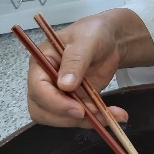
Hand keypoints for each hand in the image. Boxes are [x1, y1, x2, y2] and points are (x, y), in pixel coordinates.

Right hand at [26, 9, 153, 127]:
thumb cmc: (94, 32)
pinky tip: (115, 115)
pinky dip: (96, 120)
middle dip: (66, 117)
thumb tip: (64, 85)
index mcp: (41, 61)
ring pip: (60, 119)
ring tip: (109, 115)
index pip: (37, 89)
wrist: (111, 39)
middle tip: (92, 115)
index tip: (77, 109)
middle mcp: (45, 80)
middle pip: (42, 110)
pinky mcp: (74, 101)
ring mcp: (59, 93)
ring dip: (84, 121)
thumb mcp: (87, 40)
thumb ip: (75, 60)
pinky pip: (80, 117)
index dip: (54, 102)